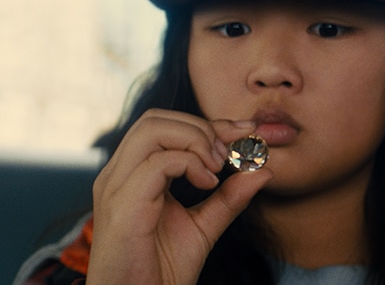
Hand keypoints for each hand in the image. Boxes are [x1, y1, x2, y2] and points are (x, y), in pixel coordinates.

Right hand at [86, 109, 272, 284]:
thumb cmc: (161, 270)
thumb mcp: (204, 226)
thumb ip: (230, 197)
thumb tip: (263, 170)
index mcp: (134, 174)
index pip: (168, 126)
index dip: (211, 123)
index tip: (247, 130)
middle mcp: (119, 173)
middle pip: (157, 118)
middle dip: (203, 126)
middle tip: (229, 153)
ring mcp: (116, 186)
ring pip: (154, 129)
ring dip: (196, 139)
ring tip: (217, 167)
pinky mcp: (122, 204)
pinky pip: (158, 162)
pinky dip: (191, 163)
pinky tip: (207, 183)